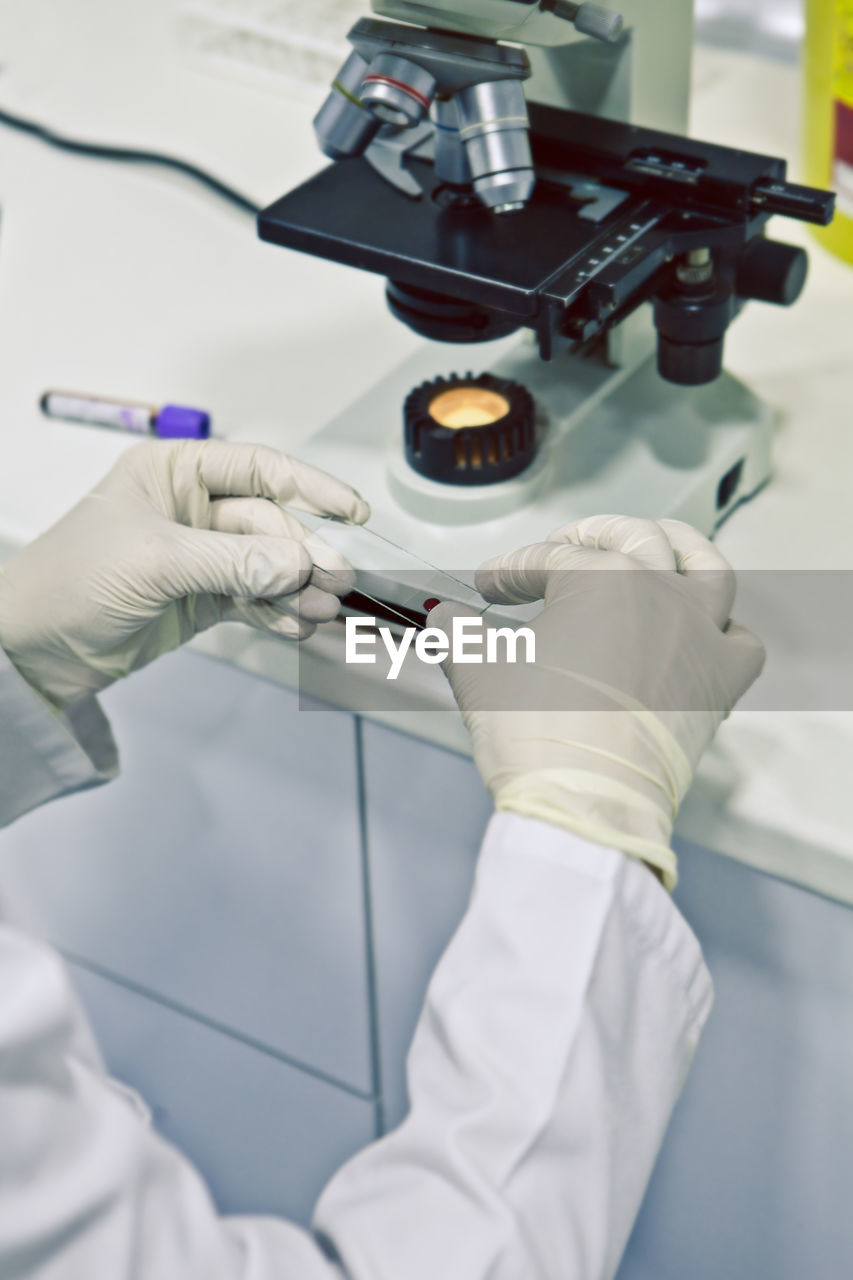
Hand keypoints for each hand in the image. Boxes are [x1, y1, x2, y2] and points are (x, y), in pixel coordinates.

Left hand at [0, 440, 368, 707]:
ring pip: (268, 565)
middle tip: (337, 579)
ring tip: (321, 610)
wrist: (34, 650)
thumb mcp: (154, 561)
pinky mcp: (201, 598)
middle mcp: (190, 509)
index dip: (309, 486)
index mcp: (172, 473)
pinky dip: (278, 613)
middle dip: (305, 552)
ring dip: (298, 588)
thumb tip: (297, 564)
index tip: (351, 511)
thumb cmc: (68, 581)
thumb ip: (231, 562)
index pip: (257, 467)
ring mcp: (199, 556)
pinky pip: (255, 600)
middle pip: (270, 524)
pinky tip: (296, 626)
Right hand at [429, 514, 764, 887]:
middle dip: (591, 534)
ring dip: (681, 548)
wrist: (585, 799)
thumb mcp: (476, 669)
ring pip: (707, 568)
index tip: (488, 586)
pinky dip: (725, 629)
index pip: (547, 560)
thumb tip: (445, 620)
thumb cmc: (535, 731)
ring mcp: (699, 636)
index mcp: (602, 578)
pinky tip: (704, 631)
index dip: (510, 570)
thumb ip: (457, 631)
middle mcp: (660, 593)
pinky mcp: (720, 684)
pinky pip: (741, 641)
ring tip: (659, 544)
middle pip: (633, 538)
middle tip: (562, 544)